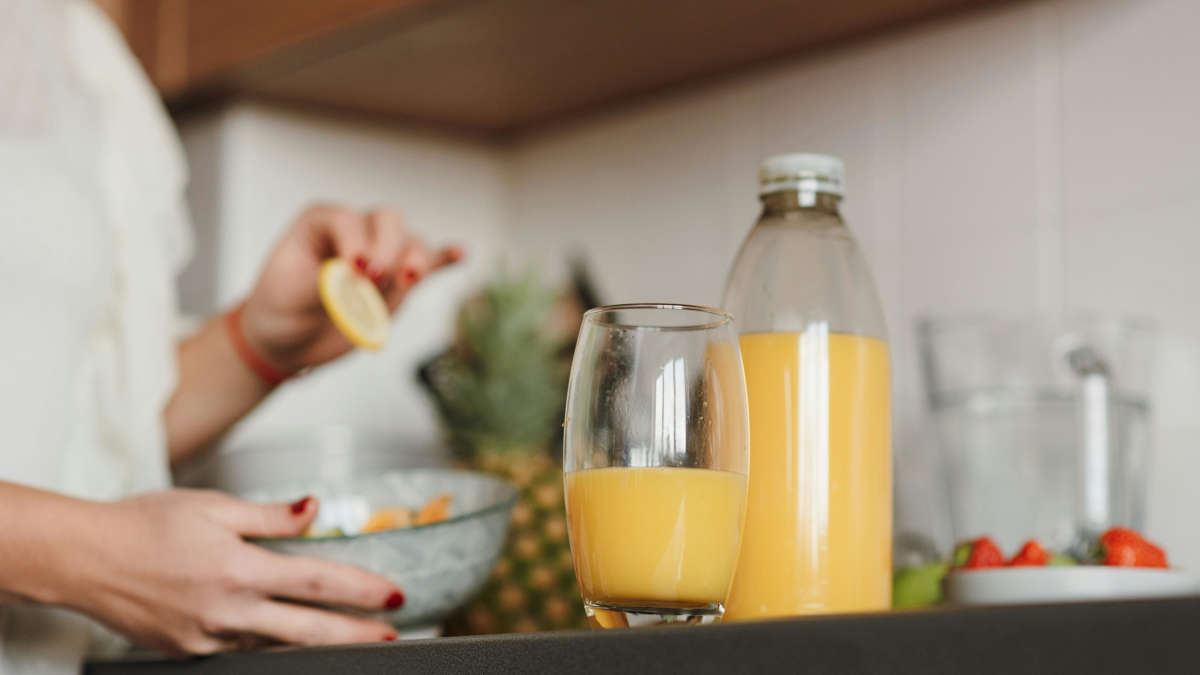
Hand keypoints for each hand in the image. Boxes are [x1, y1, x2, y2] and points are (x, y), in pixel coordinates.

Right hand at [75, 489, 403, 655]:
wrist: (82, 558)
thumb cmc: (142, 524)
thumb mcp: (212, 505)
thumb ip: (269, 516)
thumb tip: (313, 509)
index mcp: (239, 569)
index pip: (318, 582)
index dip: (362, 590)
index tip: (393, 595)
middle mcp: (227, 610)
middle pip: (308, 628)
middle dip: (357, 634)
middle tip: (391, 635)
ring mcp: (207, 637)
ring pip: (277, 645)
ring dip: (315, 642)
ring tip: (349, 638)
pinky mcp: (189, 651)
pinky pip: (241, 649)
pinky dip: (268, 642)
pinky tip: (286, 635)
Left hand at [240, 204, 463, 373]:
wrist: (288, 340)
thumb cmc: (280, 308)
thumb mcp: (289, 294)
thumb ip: (323, 283)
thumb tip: (354, 279)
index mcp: (321, 222)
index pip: (348, 219)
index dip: (355, 242)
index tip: (352, 272)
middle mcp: (356, 231)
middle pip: (387, 221)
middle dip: (387, 248)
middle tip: (372, 280)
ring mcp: (382, 255)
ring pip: (411, 243)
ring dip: (415, 259)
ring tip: (409, 280)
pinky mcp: (397, 282)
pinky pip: (429, 264)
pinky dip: (445, 259)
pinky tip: (461, 254)